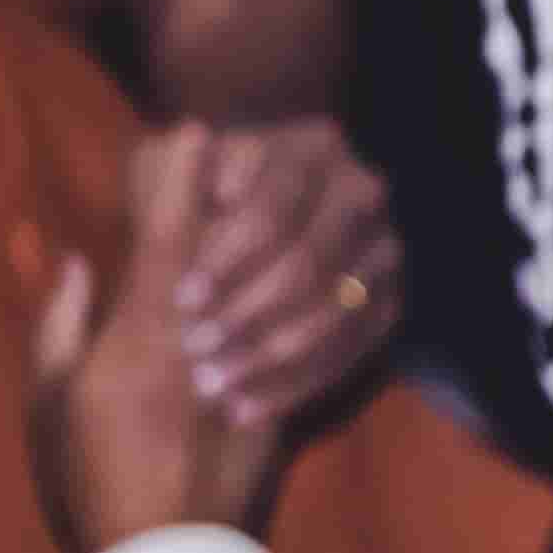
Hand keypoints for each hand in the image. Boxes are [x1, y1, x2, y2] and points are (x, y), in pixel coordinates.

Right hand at [30, 124, 279, 552]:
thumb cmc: (89, 484)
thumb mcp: (51, 401)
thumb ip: (63, 323)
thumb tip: (77, 260)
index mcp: (140, 334)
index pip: (167, 233)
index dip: (178, 176)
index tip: (190, 129)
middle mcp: (202, 339)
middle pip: (226, 242)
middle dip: (232, 187)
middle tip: (244, 140)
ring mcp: (248, 368)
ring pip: (266, 278)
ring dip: (270, 229)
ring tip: (274, 187)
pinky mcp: (282, 401)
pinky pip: (298, 325)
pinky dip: (296, 286)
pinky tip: (300, 263)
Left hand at [168, 116, 403, 428]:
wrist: (238, 236)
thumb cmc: (187, 199)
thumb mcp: (163, 173)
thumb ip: (172, 173)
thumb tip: (192, 143)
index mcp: (312, 147)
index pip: (274, 207)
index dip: (228, 256)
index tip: (182, 299)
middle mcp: (361, 190)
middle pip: (310, 262)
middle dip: (247, 312)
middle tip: (193, 350)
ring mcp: (384, 248)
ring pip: (334, 312)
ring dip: (267, 357)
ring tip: (210, 388)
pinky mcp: (389, 301)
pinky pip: (352, 351)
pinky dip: (296, 385)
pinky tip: (243, 409)